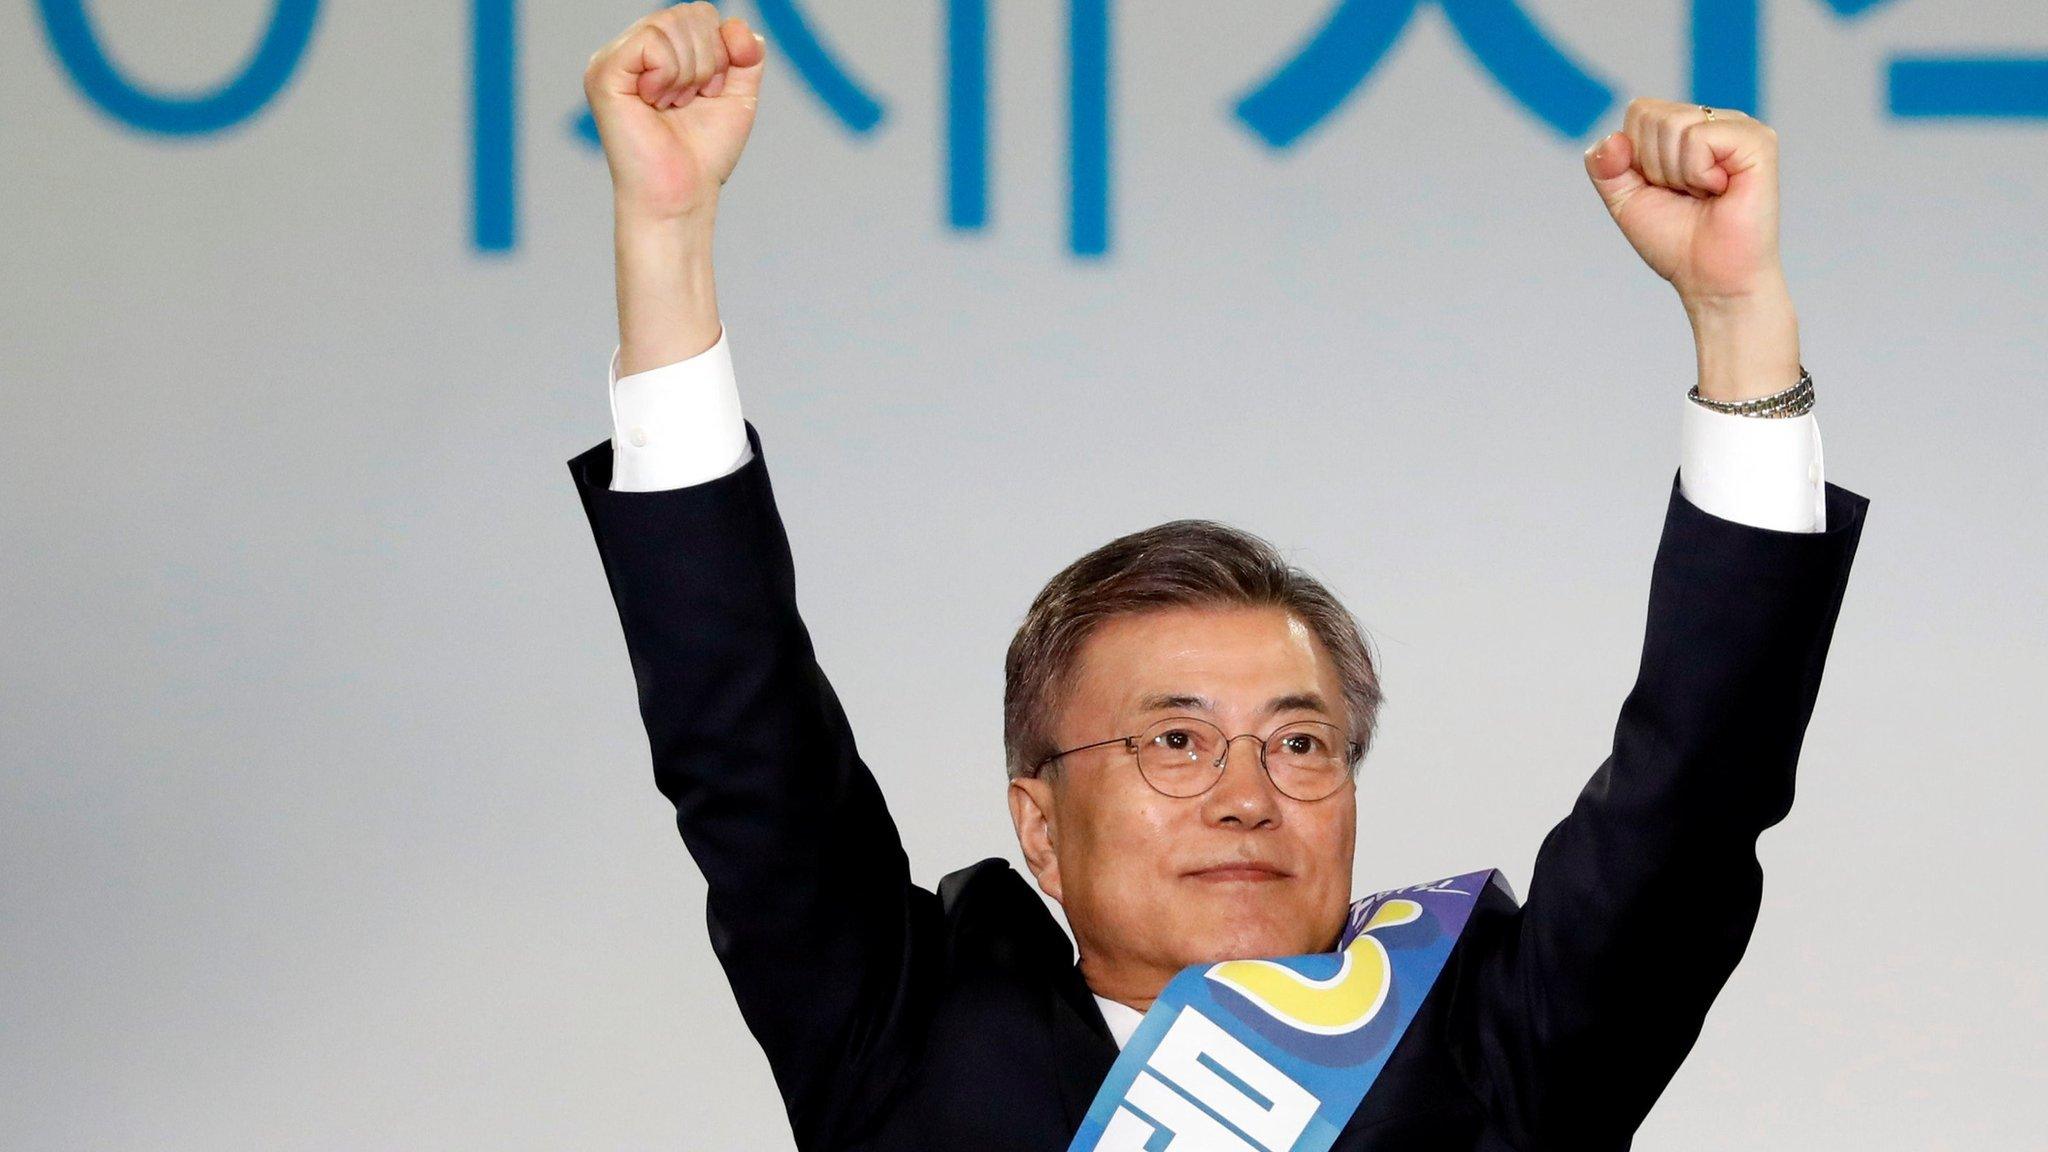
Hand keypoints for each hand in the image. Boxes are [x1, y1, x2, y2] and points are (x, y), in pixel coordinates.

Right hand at [583, 2, 767, 225]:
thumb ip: (747, 54)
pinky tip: (658, 103)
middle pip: (688, 12)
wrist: (682, 195)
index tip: (710, 93)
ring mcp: (614, 59)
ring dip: (690, 72)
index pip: (699, 14)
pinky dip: (670, 74)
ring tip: (674, 105)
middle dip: (708, 61)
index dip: (720, 52)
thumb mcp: (738, 94)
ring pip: (670, 23)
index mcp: (658, 52)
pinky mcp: (604, 73)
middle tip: (691, 101)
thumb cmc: (703, 153)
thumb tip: (737, 26)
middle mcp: (632, 50)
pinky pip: (653, 42)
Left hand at [1583, 98, 1784, 305]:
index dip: (1636, 158)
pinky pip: (1700, 138)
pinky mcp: (1758, 141)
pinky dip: (1697, 174)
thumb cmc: (1675, 240)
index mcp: (1685, 127)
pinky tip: (1720, 190)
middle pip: (1652, 116)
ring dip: (1676, 174)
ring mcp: (1738, 127)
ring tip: (1704, 194)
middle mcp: (1712, 120)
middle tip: (1686, 195)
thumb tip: (1612, 138)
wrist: (1710, 278)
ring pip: (1673, 125)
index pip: (1639, 112)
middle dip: (1655, 167)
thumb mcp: (1625, 200)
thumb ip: (1604, 166)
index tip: (1662, 188)